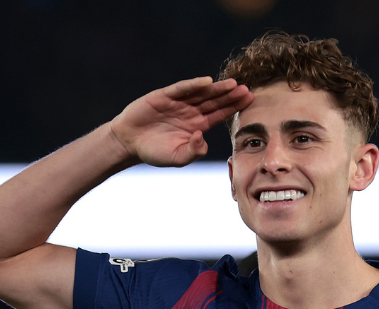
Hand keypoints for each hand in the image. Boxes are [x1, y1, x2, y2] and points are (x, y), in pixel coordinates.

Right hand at [109, 77, 253, 166]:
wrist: (129, 143)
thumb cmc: (155, 152)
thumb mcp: (177, 157)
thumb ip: (193, 151)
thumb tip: (202, 139)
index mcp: (198, 125)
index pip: (220, 114)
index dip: (234, 107)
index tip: (249, 100)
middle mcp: (191, 111)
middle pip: (215, 101)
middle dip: (231, 96)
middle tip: (247, 90)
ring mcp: (178, 103)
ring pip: (202, 93)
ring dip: (217, 89)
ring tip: (233, 84)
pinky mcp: (164, 96)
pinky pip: (181, 89)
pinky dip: (193, 85)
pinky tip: (207, 82)